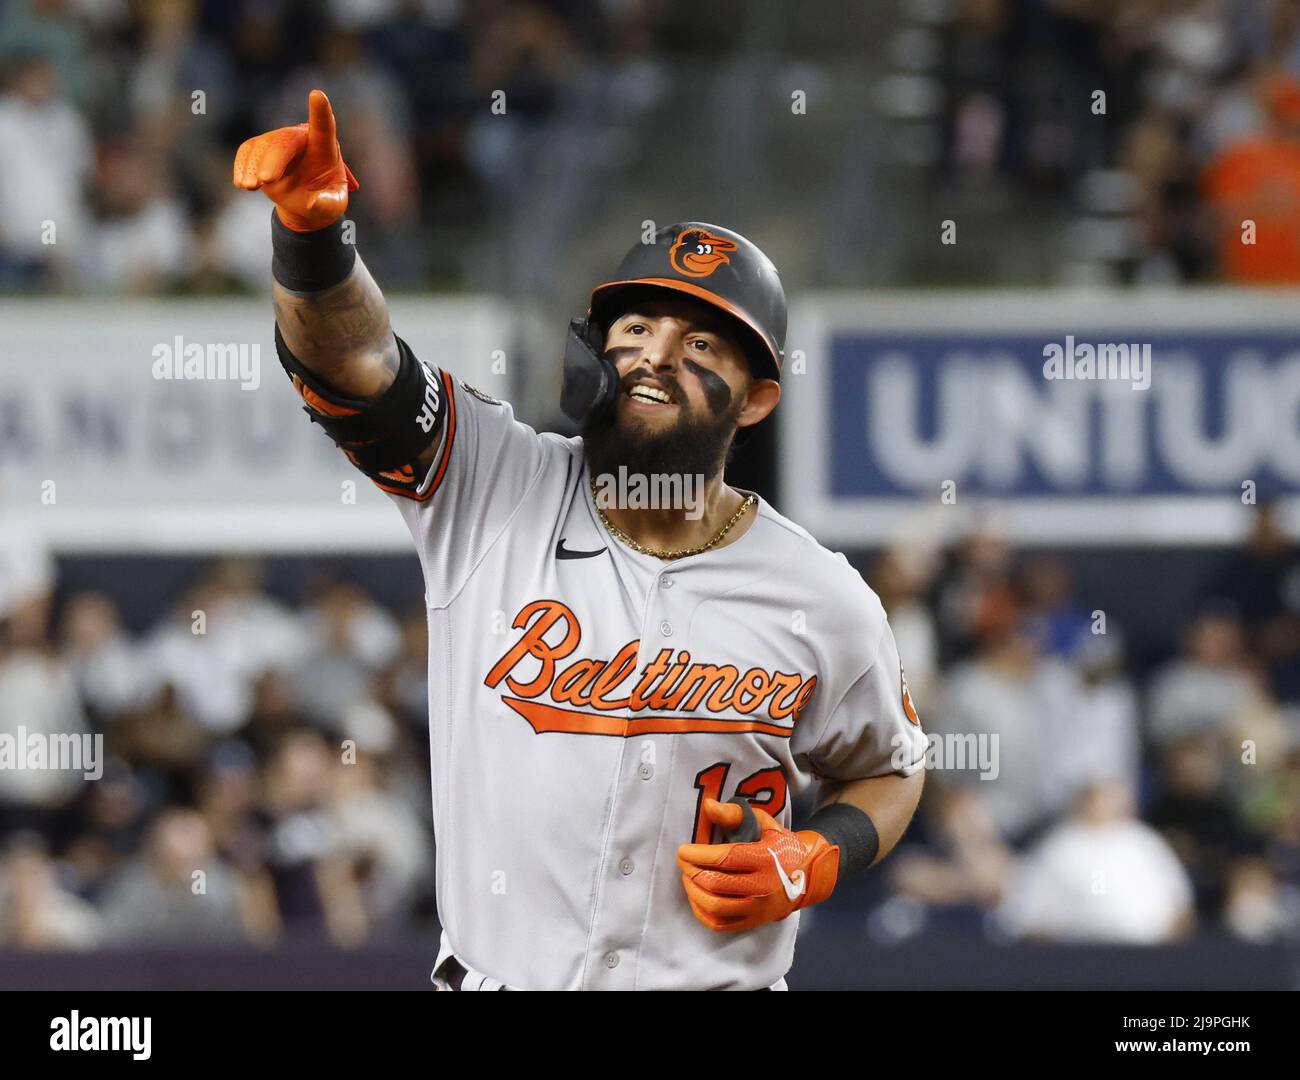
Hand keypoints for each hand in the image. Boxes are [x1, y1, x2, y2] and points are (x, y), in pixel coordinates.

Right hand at [232, 89, 358, 231]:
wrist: (306, 202)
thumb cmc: (325, 199)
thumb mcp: (333, 207)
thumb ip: (327, 205)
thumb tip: (312, 203)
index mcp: (324, 147)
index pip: (323, 126)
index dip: (320, 111)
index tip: (317, 95)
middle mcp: (301, 138)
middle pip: (285, 140)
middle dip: (274, 159)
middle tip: (267, 180)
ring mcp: (278, 141)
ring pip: (262, 145)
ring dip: (253, 166)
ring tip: (250, 187)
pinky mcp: (260, 148)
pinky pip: (247, 151)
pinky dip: (242, 166)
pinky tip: (241, 183)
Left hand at [677, 797, 839, 931]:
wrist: (807, 875)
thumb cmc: (779, 845)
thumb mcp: (763, 822)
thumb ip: (734, 813)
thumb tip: (708, 806)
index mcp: (765, 858)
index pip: (723, 858)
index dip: (696, 854)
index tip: (682, 850)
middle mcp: (763, 886)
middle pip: (715, 883)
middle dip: (691, 871)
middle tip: (683, 862)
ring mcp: (758, 908)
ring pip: (714, 905)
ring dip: (693, 891)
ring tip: (688, 877)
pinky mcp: (754, 921)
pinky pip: (720, 923)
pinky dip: (701, 912)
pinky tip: (696, 897)